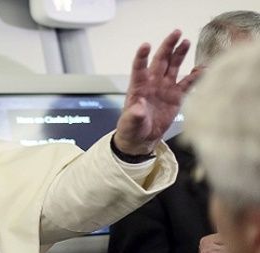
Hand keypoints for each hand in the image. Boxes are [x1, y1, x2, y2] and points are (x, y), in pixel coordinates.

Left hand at [114, 30, 200, 154]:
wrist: (142, 137)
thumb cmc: (132, 128)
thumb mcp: (130, 123)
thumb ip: (134, 115)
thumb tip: (138, 108)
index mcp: (138, 87)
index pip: (139, 68)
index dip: (142, 57)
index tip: (145, 45)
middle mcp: (152, 83)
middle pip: (160, 61)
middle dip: (167, 46)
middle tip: (176, 33)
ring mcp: (165, 88)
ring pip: (173, 67)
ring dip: (179, 54)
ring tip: (186, 42)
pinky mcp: (176, 96)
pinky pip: (187, 83)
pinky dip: (195, 76)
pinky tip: (204, 68)